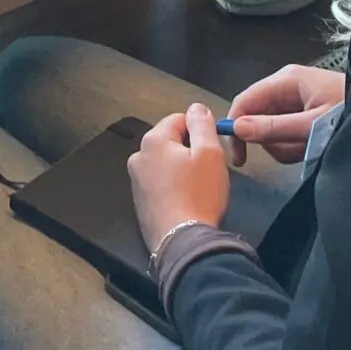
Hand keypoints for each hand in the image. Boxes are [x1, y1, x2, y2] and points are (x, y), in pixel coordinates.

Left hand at [128, 103, 230, 250]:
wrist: (182, 241)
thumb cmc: (198, 197)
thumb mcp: (210, 153)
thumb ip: (202, 124)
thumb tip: (197, 108)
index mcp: (153, 140)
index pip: (180, 119)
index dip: (200, 130)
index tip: (213, 148)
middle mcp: (139, 156)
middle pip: (171, 141)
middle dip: (191, 151)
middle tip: (209, 170)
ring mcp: (137, 179)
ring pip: (167, 163)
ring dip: (183, 169)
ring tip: (199, 188)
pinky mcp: (141, 199)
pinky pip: (161, 183)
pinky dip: (174, 186)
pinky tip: (188, 200)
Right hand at [225, 63, 347, 165]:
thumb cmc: (348, 113)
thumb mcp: (311, 125)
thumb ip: (274, 128)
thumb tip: (236, 129)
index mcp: (285, 80)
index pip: (244, 100)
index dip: (235, 127)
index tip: (238, 157)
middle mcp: (286, 87)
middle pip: (258, 117)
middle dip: (274, 139)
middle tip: (296, 149)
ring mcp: (295, 100)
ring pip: (272, 129)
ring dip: (287, 144)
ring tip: (312, 146)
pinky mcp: (305, 113)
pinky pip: (287, 132)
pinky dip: (297, 144)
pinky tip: (316, 145)